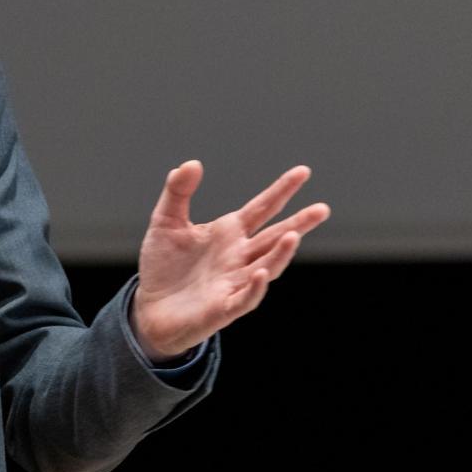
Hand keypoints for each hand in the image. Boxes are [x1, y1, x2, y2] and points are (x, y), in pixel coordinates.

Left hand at [129, 162, 328, 359]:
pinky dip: (255, 287)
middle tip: (322, 209)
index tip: (302, 172)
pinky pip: (245, 298)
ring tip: (294, 235)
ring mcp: (234, 282)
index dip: (282, 190)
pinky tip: (260, 273)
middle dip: (299, 223)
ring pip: (266, 266)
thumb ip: (178, 192)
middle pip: (275, 237)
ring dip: (281, 253)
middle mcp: (239, 256)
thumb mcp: (166, 222)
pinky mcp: (223, 308)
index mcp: (230, 233)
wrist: (149, 308)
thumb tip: (192, 163)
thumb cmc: (163, 266)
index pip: (263, 208)